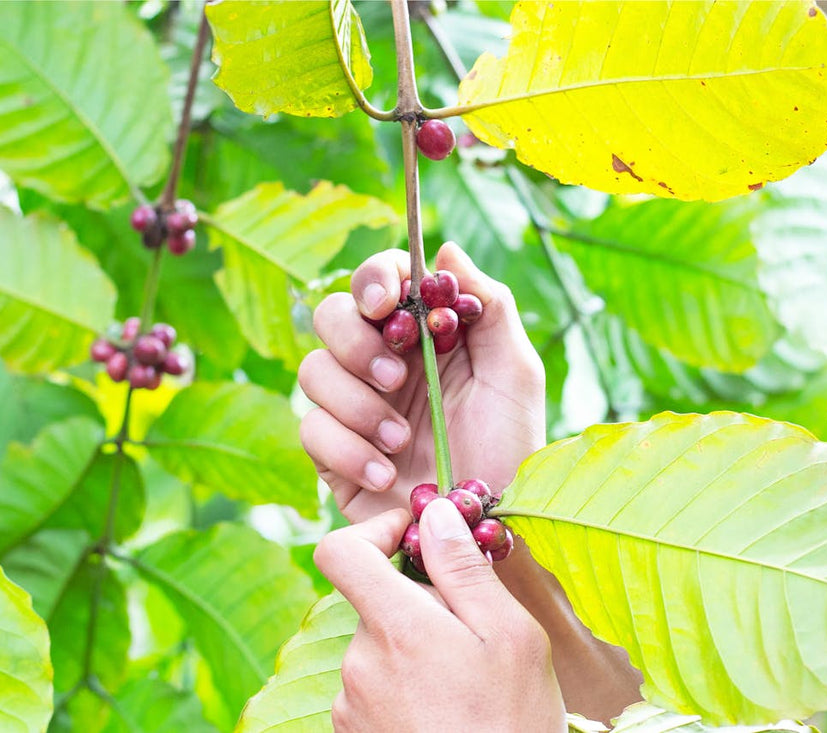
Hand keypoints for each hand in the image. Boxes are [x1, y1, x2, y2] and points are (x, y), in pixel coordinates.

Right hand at [299, 241, 544, 522]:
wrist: (488, 529)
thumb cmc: (511, 449)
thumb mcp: (515, 374)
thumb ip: (489, 307)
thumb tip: (446, 250)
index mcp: (423, 333)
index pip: (380, 281)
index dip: (373, 278)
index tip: (385, 303)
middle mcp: (382, 362)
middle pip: (331, 315)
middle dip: (356, 343)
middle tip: (396, 378)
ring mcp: (353, 406)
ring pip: (312, 370)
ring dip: (356, 404)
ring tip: (401, 441)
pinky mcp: (333, 454)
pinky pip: (310, 430)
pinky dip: (347, 450)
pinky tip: (385, 475)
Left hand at [314, 500, 565, 731]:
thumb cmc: (512, 723)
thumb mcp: (509, 636)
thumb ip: (463, 569)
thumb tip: (434, 512)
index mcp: (395, 627)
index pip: (340, 551)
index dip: (373, 531)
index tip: (413, 536)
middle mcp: (358, 662)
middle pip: (374, 601)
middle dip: (418, 603)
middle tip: (472, 634)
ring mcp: (351, 703)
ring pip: (378, 645)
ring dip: (414, 648)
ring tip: (466, 685)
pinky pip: (373, 686)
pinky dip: (405, 685)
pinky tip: (446, 711)